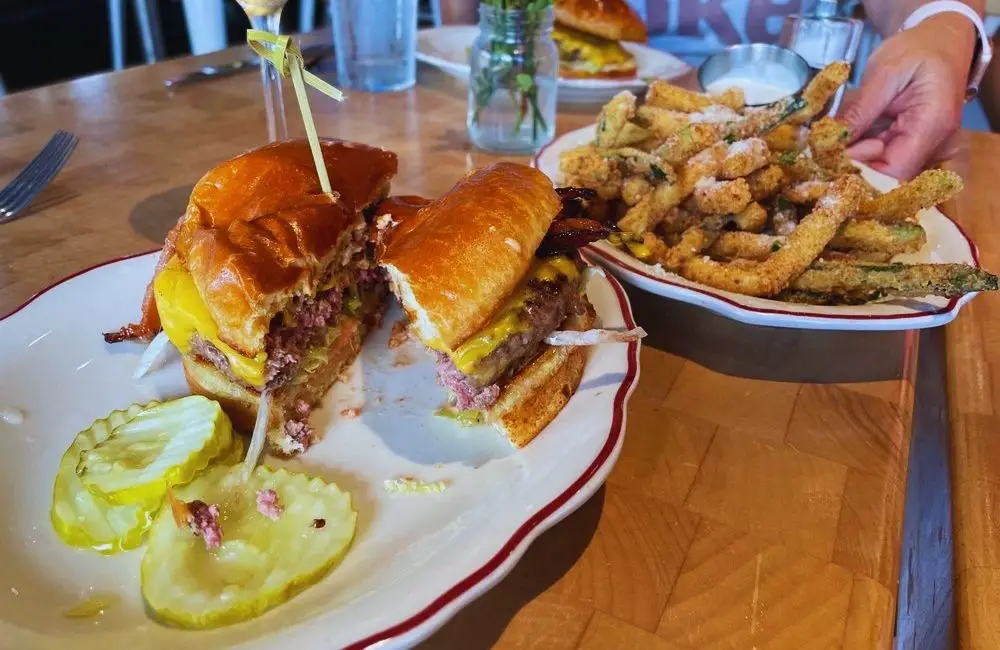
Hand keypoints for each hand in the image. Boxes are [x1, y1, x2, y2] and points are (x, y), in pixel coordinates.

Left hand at [841, 15, 975, 179]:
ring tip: (836, 134)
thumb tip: (829, 143)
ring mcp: (926, 149)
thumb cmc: (916, 50)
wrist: (941, 41)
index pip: (894, 171)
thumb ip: (859, 111)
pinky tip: (849, 133)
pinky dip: (861, 148)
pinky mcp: (913, 147)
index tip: (834, 152)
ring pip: (880, 169)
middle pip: (887, 175)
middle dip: (852, 163)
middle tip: (826, 144)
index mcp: (933, 126)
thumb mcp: (884, 72)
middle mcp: (935, 146)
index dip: (860, 169)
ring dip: (854, 156)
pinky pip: (882, 158)